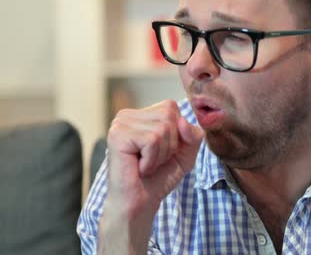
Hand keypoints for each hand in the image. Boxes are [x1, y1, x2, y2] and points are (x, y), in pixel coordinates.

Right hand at [98, 99, 202, 253]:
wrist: (140, 202)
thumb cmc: (159, 177)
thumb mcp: (186, 152)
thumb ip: (193, 134)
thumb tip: (183, 122)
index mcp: (141, 114)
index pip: (171, 107)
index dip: (177, 133)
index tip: (162, 152)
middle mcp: (127, 115)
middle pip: (169, 116)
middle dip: (170, 144)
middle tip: (154, 160)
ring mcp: (120, 123)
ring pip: (162, 128)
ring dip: (161, 154)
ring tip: (147, 165)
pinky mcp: (117, 135)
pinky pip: (152, 140)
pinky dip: (152, 159)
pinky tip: (140, 168)